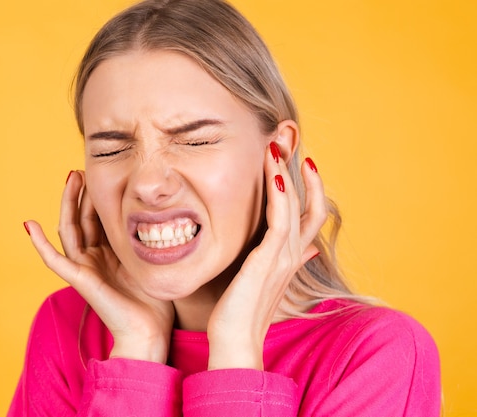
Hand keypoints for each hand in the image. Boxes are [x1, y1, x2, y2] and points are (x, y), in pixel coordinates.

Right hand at [25, 171, 174, 362]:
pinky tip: (29, 225)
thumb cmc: (155, 301)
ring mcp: (85, 268)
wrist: (149, 332)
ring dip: (66, 204)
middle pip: (82, 218)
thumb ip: (145, 239)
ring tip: (70, 178)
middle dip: (81, 193)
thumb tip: (161, 214)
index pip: (99, 217)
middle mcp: (94, 258)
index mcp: (110, 253)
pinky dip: (40, 244)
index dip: (97, 195)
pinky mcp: (79, 279)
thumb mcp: (150, 260)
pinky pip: (54, 260)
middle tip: (82, 169)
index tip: (103, 172)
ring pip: (69, 229)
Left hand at [206, 146, 326, 369]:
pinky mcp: (269, 261)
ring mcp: (284, 257)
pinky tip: (276, 174)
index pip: (310, 212)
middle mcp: (293, 254)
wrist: (235, 341)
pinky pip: (281, 221)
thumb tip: (310, 248)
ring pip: (296, 205)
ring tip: (277, 144)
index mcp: (292, 256)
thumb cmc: (243, 310)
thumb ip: (287, 259)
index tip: (298, 158)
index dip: (310, 184)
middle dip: (301, 168)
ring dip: (287, 171)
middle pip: (311, 203)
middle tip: (287, 137)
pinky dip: (281, 196)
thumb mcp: (267, 279)